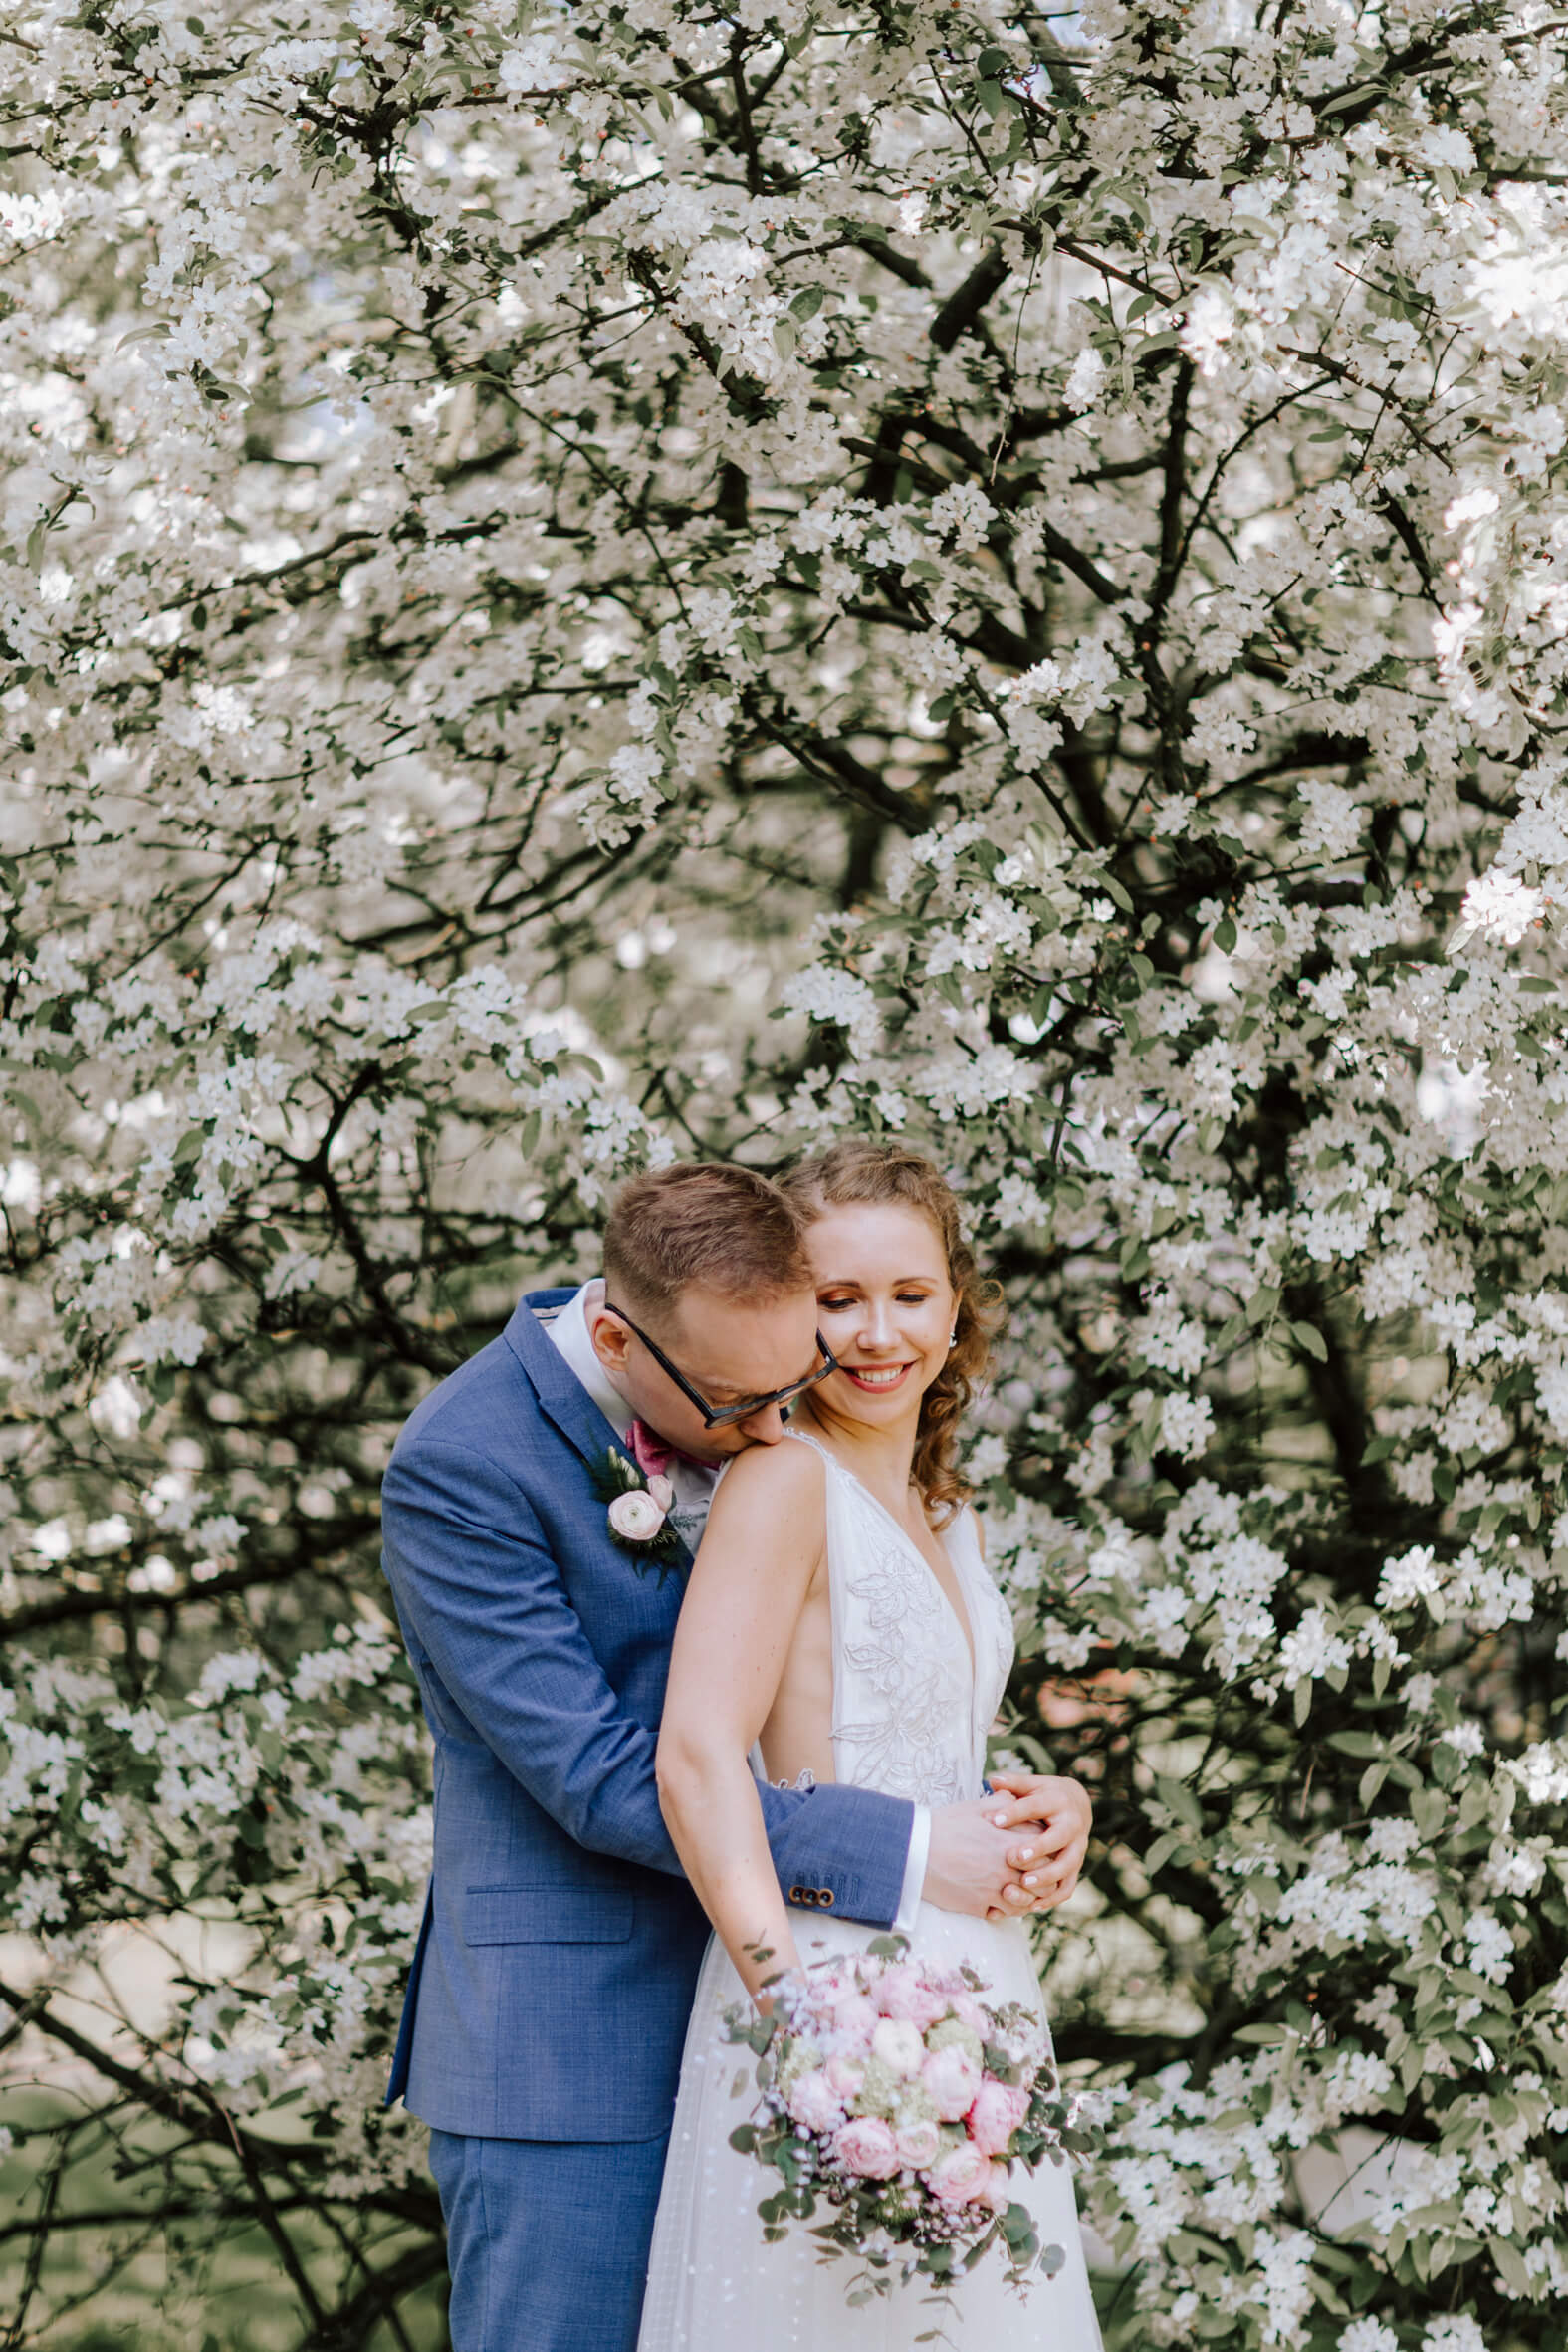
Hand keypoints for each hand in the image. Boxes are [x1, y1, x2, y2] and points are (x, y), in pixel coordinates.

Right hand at [922, 1791, 1072, 1920]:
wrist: (916, 1850)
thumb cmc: (945, 1825)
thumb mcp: (976, 1806)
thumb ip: (1003, 1802)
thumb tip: (1015, 1798)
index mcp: (1011, 1842)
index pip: (1047, 1852)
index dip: (1047, 1853)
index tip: (1038, 1852)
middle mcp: (1008, 1868)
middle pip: (1044, 1882)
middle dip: (1042, 1880)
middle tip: (1030, 1876)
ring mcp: (995, 1890)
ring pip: (1025, 1903)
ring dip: (1024, 1899)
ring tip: (1014, 1891)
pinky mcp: (979, 1906)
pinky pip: (1002, 1915)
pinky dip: (1002, 1911)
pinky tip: (995, 1902)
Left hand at [985, 1771, 1091, 1920]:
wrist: (1078, 1805)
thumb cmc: (1045, 1795)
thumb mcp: (1031, 1785)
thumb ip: (1012, 1784)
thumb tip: (991, 1779)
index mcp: (1057, 1801)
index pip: (1035, 1807)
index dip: (1014, 1814)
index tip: (993, 1821)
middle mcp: (1072, 1825)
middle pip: (1058, 1839)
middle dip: (1038, 1850)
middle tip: (1013, 1858)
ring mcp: (1077, 1848)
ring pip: (1067, 1866)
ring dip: (1046, 1877)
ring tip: (1023, 1884)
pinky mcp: (1076, 1867)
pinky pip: (1068, 1887)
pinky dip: (1052, 1899)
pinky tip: (1032, 1907)